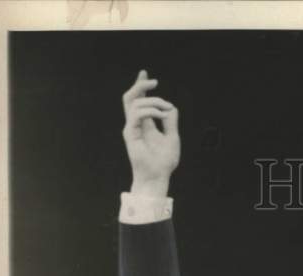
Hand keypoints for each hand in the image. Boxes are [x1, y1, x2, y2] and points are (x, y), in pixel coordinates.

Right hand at [122, 69, 178, 196]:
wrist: (158, 176)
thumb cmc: (164, 161)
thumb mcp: (172, 137)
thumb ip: (170, 122)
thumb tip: (171, 108)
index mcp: (145, 124)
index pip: (140, 100)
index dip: (141, 86)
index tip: (144, 73)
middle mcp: (136, 124)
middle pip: (131, 97)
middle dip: (140, 85)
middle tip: (154, 81)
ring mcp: (131, 128)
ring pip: (133, 103)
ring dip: (152, 100)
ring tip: (165, 108)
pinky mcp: (130, 134)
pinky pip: (136, 114)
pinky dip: (149, 110)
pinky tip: (161, 114)